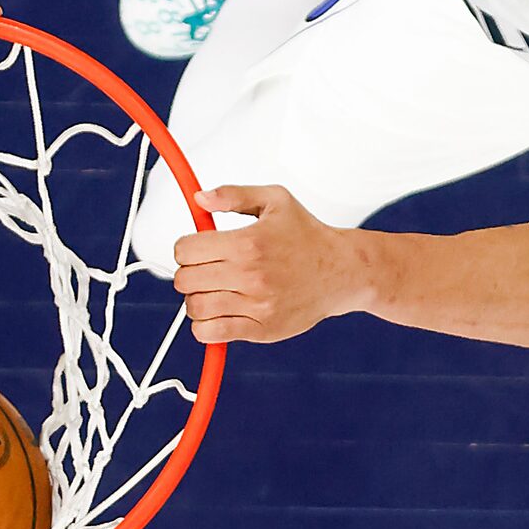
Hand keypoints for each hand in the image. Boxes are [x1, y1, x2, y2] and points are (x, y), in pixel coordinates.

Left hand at [170, 185, 369, 344]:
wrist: (343, 270)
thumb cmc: (308, 235)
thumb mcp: (276, 201)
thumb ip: (235, 195)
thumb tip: (200, 198)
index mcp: (248, 242)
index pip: (185, 250)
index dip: (187, 247)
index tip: (199, 249)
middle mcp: (250, 275)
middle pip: (185, 279)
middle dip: (190, 272)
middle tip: (207, 269)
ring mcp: (256, 305)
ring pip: (195, 307)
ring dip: (197, 299)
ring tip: (215, 291)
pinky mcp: (261, 329)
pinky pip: (212, 333)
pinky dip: (205, 325)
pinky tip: (220, 312)